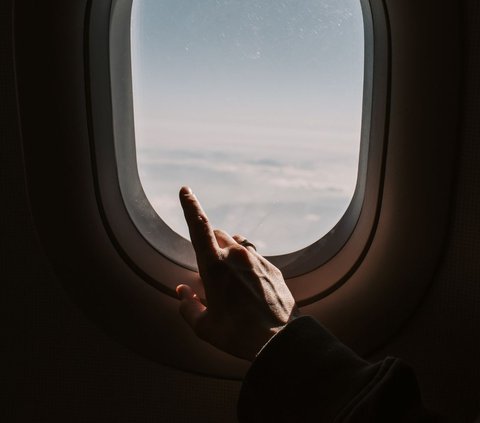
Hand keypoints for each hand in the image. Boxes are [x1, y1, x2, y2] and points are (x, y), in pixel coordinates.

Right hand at [176, 186, 299, 360]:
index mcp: (214, 266)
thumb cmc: (237, 334)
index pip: (199, 228)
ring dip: (228, 254)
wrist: (280, 340)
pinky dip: (245, 265)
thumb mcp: (205, 327)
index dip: (191, 206)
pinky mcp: (272, 267)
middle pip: (217, 236)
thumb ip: (188, 307)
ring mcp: (256, 259)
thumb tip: (182, 291)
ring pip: (236, 245)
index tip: (186, 190)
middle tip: (210, 274)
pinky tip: (249, 286)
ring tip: (230, 280)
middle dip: (209, 246)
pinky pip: (253, 256)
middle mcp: (236, 256)